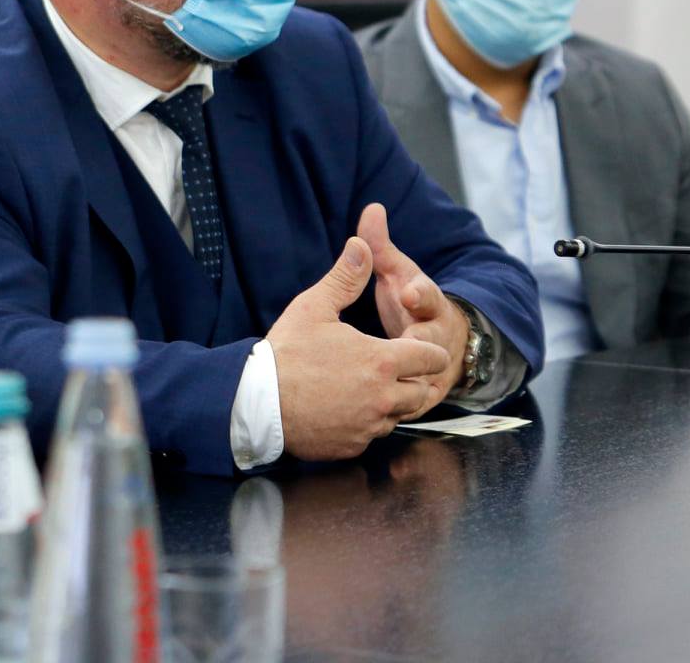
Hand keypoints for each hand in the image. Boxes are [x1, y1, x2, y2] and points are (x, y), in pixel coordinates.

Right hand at [266, 236, 452, 459]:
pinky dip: (366, 422)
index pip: (432, 358)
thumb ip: (345, 277)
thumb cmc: (286, 353)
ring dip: (390, 402)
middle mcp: (384, 397)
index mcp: (382, 361)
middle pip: (422, 391)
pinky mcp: (354, 446)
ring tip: (363, 386)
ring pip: (399, 414)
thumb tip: (361, 245)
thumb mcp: (314, 307)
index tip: (409, 345)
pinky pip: (373, 434)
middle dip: (412, 378)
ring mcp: (370, 425)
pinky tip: (343, 407)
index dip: (424, 349)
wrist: (257, 404)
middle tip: (385, 366)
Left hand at [358, 203, 469, 406]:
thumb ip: (383, 246)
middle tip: (406, 343)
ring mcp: (437, 370)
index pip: (429, 296)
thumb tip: (372, 207)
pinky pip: (414, 407)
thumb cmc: (412, 304)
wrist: (441, 343)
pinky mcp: (427, 399)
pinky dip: (398, 409)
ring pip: (426, 380)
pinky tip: (373, 413)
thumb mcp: (400, 275)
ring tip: (384, 386)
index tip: (407, 290)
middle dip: (420, 344)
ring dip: (409, 382)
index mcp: (430, 305)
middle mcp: (439, 339)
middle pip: (433, 343)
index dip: (419, 293)